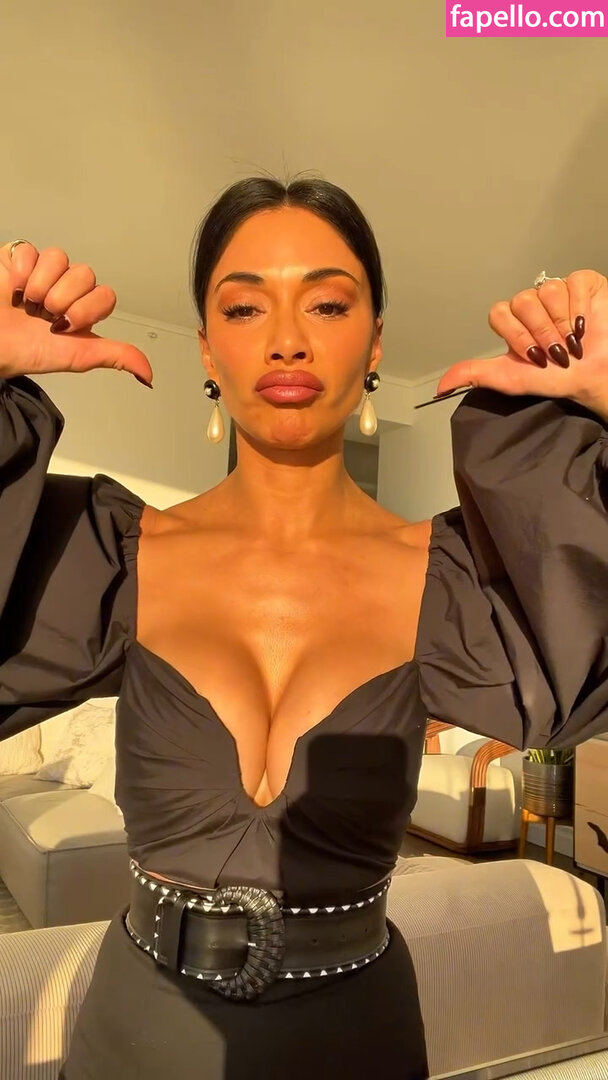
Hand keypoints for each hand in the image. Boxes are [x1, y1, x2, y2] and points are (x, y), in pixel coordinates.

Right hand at [0, 241, 152, 386]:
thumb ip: (116, 356)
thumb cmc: (29, 352)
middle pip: (84, 274)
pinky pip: (29, 250)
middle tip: (45, 316)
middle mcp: (66, 287)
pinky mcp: (17, 259)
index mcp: (84, 308)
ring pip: (58, 257)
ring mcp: (42, 271)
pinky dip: (21, 271)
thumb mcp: (78, 357)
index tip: (66, 326)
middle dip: (62, 299)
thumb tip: (148, 375)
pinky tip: (14, 289)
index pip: (105, 294)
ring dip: (42, 285)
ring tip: (28, 304)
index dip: (87, 309)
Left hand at [436, 270, 607, 420]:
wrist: (596, 377)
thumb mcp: (511, 379)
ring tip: (572, 342)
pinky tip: (585, 325)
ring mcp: (557, 291)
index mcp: (512, 322)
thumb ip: (474, 375)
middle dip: (541, 332)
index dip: (517, 335)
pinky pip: (574, 282)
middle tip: (555, 352)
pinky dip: (580, 308)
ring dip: (561, 323)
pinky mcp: (583, 283)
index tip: (534, 357)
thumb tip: (440, 387)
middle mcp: (532, 303)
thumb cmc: (557, 378)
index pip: (499, 313)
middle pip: (522, 301)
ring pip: (548, 291)